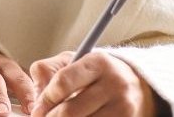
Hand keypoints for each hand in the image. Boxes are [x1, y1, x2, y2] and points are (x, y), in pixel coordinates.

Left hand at [29, 51, 156, 116]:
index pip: (63, 82)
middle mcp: (114, 84)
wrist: (138, 87)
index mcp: (98, 62)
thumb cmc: (98, 74)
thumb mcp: (74, 61)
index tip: (37, 109)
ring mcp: (123, 106)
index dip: (45, 99)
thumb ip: (49, 71)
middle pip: (70, 111)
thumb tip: (36, 97)